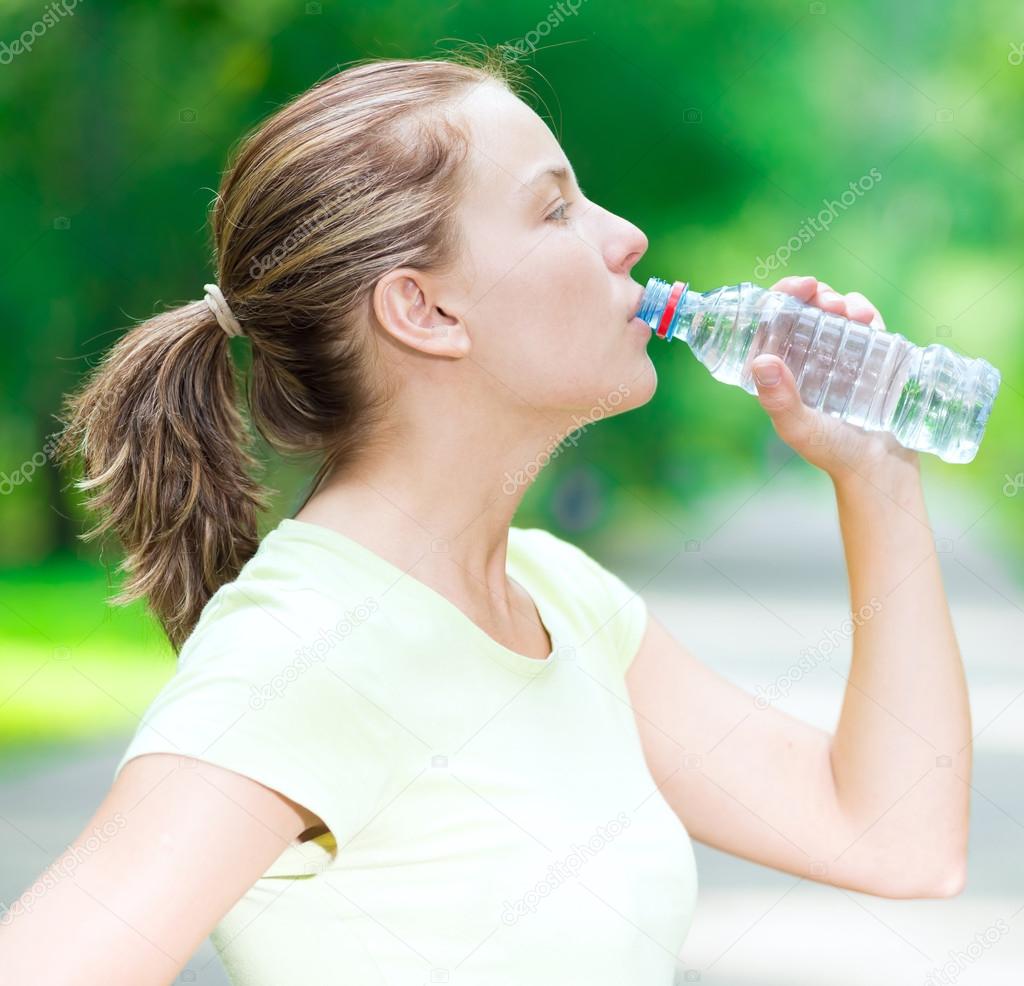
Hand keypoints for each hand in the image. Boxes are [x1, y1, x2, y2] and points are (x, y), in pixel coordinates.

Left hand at [750, 275, 920, 486]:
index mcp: (780, 370)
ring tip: (844, 309)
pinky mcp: (870, 353)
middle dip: (808, 294)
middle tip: (820, 297)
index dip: (776, 299)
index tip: (792, 289)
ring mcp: (838, 352)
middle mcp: (805, 357)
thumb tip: (761, 360)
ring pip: (830, 310)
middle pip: (799, 310)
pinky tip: (863, 316)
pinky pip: (863, 320)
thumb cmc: (832, 451)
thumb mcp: (800, 427)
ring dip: (835, 299)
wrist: (880, 467)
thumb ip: (779, 400)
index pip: (770, 324)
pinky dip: (862, 309)